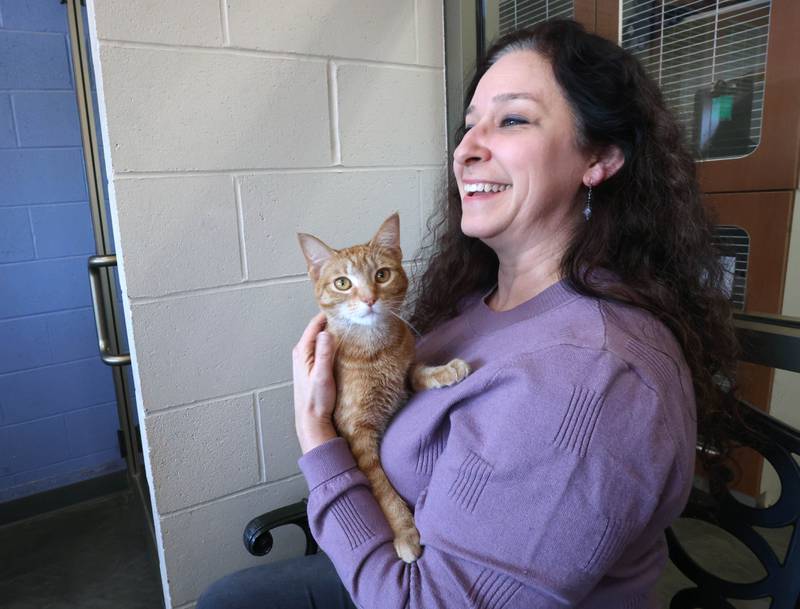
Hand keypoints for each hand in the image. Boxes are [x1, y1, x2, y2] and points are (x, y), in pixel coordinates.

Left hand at [292, 312, 337, 452]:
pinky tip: (343, 344)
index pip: (315, 324)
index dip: (329, 314)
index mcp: (302, 351)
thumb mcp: (322, 375)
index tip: (343, 307)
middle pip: (318, 329)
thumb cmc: (316, 400)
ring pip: (320, 338)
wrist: (311, 420)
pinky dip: (332, 342)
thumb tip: (326, 332)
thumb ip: (324, 353)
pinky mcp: (312, 366)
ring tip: (348, 325)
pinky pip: (322, 347)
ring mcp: (306, 359)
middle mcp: (302, 352)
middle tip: (349, 314)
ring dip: (332, 331)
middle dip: (332, 320)